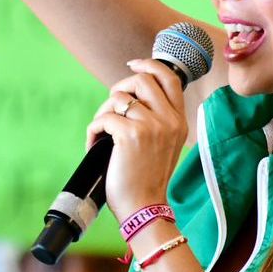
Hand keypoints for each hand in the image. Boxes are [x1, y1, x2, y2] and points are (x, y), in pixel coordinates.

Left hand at [85, 59, 188, 216]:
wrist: (144, 207)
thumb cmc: (147, 179)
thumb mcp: (163, 145)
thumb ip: (157, 120)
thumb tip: (130, 97)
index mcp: (179, 121)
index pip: (169, 78)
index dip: (149, 64)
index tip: (133, 64)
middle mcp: (169, 120)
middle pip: (141, 80)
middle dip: (119, 88)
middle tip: (111, 107)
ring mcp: (151, 126)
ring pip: (117, 98)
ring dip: (102, 112)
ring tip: (101, 132)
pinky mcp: (130, 135)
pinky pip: (103, 118)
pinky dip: (93, 130)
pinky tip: (95, 144)